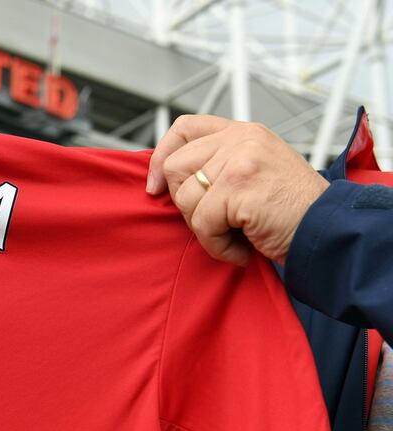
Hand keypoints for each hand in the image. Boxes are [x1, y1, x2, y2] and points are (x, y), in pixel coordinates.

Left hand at [146, 115, 329, 264]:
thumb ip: (218, 163)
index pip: (184, 127)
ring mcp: (240, 161)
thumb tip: (164, 178)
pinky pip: (202, 224)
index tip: (155, 187)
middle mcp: (241, 140)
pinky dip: (217, 246)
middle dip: (185, 204)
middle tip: (217, 221)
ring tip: (235, 235)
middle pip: (175, 168)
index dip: (161, 156)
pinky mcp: (239, 188)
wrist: (328, 232)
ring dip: (204, 230)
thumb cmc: (290, 210)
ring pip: (184, 199)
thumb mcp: (255, 170)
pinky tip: (242, 249)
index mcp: (242, 132)